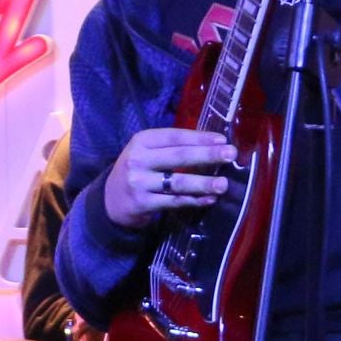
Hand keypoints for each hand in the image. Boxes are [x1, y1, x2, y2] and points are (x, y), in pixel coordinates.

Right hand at [103, 127, 235, 228]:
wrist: (110, 200)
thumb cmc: (138, 171)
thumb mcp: (147, 152)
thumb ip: (172, 147)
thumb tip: (212, 145)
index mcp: (142, 141)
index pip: (175, 136)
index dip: (200, 138)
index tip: (222, 140)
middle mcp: (138, 159)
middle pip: (178, 156)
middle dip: (207, 155)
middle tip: (230, 155)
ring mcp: (139, 182)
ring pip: (177, 182)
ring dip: (203, 183)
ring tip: (223, 184)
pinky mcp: (142, 203)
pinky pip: (173, 201)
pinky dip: (193, 201)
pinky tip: (209, 200)